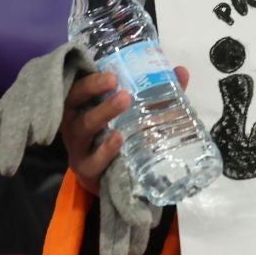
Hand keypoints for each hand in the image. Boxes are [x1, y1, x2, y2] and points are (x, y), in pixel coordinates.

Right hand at [61, 66, 187, 194]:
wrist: (113, 182)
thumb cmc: (122, 138)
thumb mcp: (136, 115)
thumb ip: (157, 94)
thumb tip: (180, 71)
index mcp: (83, 106)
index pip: (79, 86)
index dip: (91, 78)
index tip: (112, 72)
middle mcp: (74, 123)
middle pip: (74, 102)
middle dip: (92, 88)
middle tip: (114, 80)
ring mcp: (78, 148)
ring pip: (83, 128)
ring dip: (102, 113)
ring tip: (124, 101)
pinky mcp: (86, 169)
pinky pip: (92, 160)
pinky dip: (105, 150)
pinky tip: (119, 139)